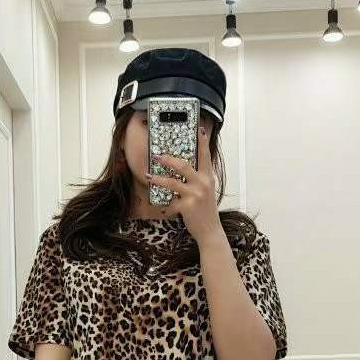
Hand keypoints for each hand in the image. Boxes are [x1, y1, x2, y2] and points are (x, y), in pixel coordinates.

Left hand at [144, 124, 222, 244]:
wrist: (210, 230)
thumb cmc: (206, 211)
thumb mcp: (206, 192)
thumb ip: (198, 180)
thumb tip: (182, 170)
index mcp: (207, 177)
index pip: (205, 155)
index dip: (202, 141)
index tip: (199, 129)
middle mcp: (203, 183)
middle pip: (183, 165)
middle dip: (168, 159)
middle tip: (157, 155)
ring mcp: (195, 195)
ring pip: (172, 182)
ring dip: (158, 179)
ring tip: (149, 177)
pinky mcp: (187, 206)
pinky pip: (171, 202)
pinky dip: (166, 206)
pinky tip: (164, 208)